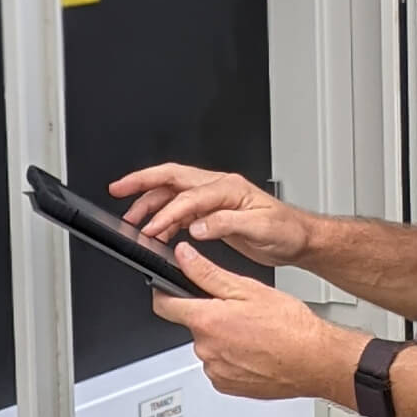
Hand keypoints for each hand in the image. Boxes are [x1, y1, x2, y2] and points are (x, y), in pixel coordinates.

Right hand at [110, 163, 310, 268]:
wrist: (299, 238)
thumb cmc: (285, 230)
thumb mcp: (260, 227)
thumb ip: (226, 224)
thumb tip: (197, 226)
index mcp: (228, 187)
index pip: (188, 196)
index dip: (167, 212)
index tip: (151, 229)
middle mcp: (219, 188)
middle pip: (171, 178)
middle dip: (142, 182)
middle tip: (118, 190)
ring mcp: (214, 199)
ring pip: (173, 194)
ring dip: (150, 204)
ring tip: (132, 219)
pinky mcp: (213, 212)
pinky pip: (181, 210)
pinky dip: (165, 219)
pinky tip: (157, 232)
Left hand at [153, 242, 351, 401]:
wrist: (316, 360)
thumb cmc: (289, 325)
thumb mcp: (247, 288)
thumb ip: (207, 273)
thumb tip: (183, 257)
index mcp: (207, 321)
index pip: (164, 305)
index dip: (162, 292)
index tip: (166, 288)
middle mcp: (206, 349)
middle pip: (192, 325)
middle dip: (208, 316)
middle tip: (238, 311)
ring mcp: (216, 370)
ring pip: (208, 346)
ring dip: (222, 338)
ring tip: (252, 332)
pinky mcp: (227, 386)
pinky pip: (220, 367)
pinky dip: (232, 358)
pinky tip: (254, 351)